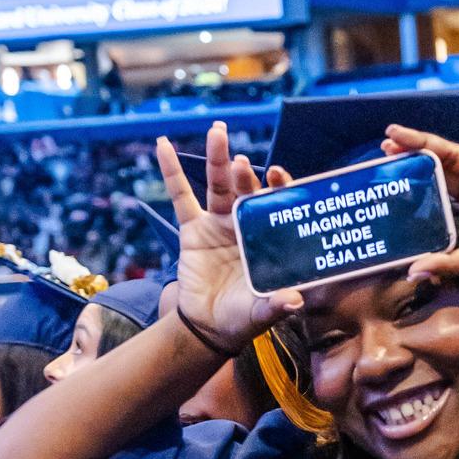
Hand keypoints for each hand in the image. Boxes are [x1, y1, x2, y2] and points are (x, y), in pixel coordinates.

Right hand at [156, 122, 302, 352]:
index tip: (277, 175)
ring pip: (218, 184)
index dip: (279, 188)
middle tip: (242, 160)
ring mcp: (218, 223)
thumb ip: (276, 305)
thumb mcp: (261, 312)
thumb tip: (294, 301)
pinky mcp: (193, 229)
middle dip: (244, 173)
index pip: (276, 204)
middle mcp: (245, 224)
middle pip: (246, 190)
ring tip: (217, 132)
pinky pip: (181, 196)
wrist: (211, 327)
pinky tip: (164, 145)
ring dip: (217, 157)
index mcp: (268, 238)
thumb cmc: (244, 318)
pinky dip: (171, 171)